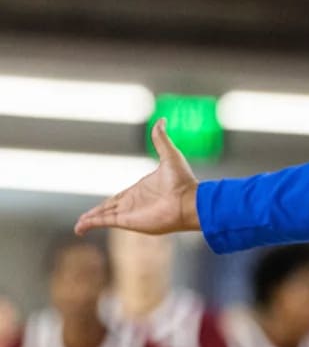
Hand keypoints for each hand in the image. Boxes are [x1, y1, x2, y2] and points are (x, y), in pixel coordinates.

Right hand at [74, 118, 200, 235]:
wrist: (190, 200)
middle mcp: (135, 203)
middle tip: (84, 219)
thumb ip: (161, 139)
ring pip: (105, 216)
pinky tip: (81, 226)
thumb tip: (161, 120)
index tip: (101, 206)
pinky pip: (106, 221)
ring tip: (79, 227)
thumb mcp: (170, 155)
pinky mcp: (129, 221)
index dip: (108, 202)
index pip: (120, 197)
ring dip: (91, 219)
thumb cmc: (183, 180)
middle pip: (109, 208)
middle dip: (96, 213)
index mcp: (141, 190)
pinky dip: (93, 223)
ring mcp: (131, 213)